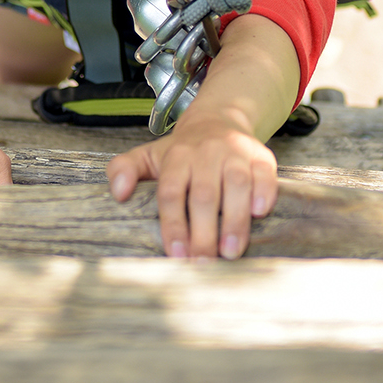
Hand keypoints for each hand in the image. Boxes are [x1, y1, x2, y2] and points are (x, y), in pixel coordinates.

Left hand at [107, 110, 277, 258]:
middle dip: (204, 232)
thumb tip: (118, 192)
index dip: (173, 224)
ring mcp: (235, 152)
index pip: (171, 192)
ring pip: (236, 184)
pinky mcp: (260, 155)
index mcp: (177, 157)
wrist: (218, 119)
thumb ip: (124, 170)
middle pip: (204, 195)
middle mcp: (206, 152)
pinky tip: (259, 213)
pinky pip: (264, 172)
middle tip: (203, 262)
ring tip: (230, 252)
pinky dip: (264, 192)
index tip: (177, 254)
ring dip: (234, 221)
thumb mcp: (148, 156)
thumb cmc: (182, 151)